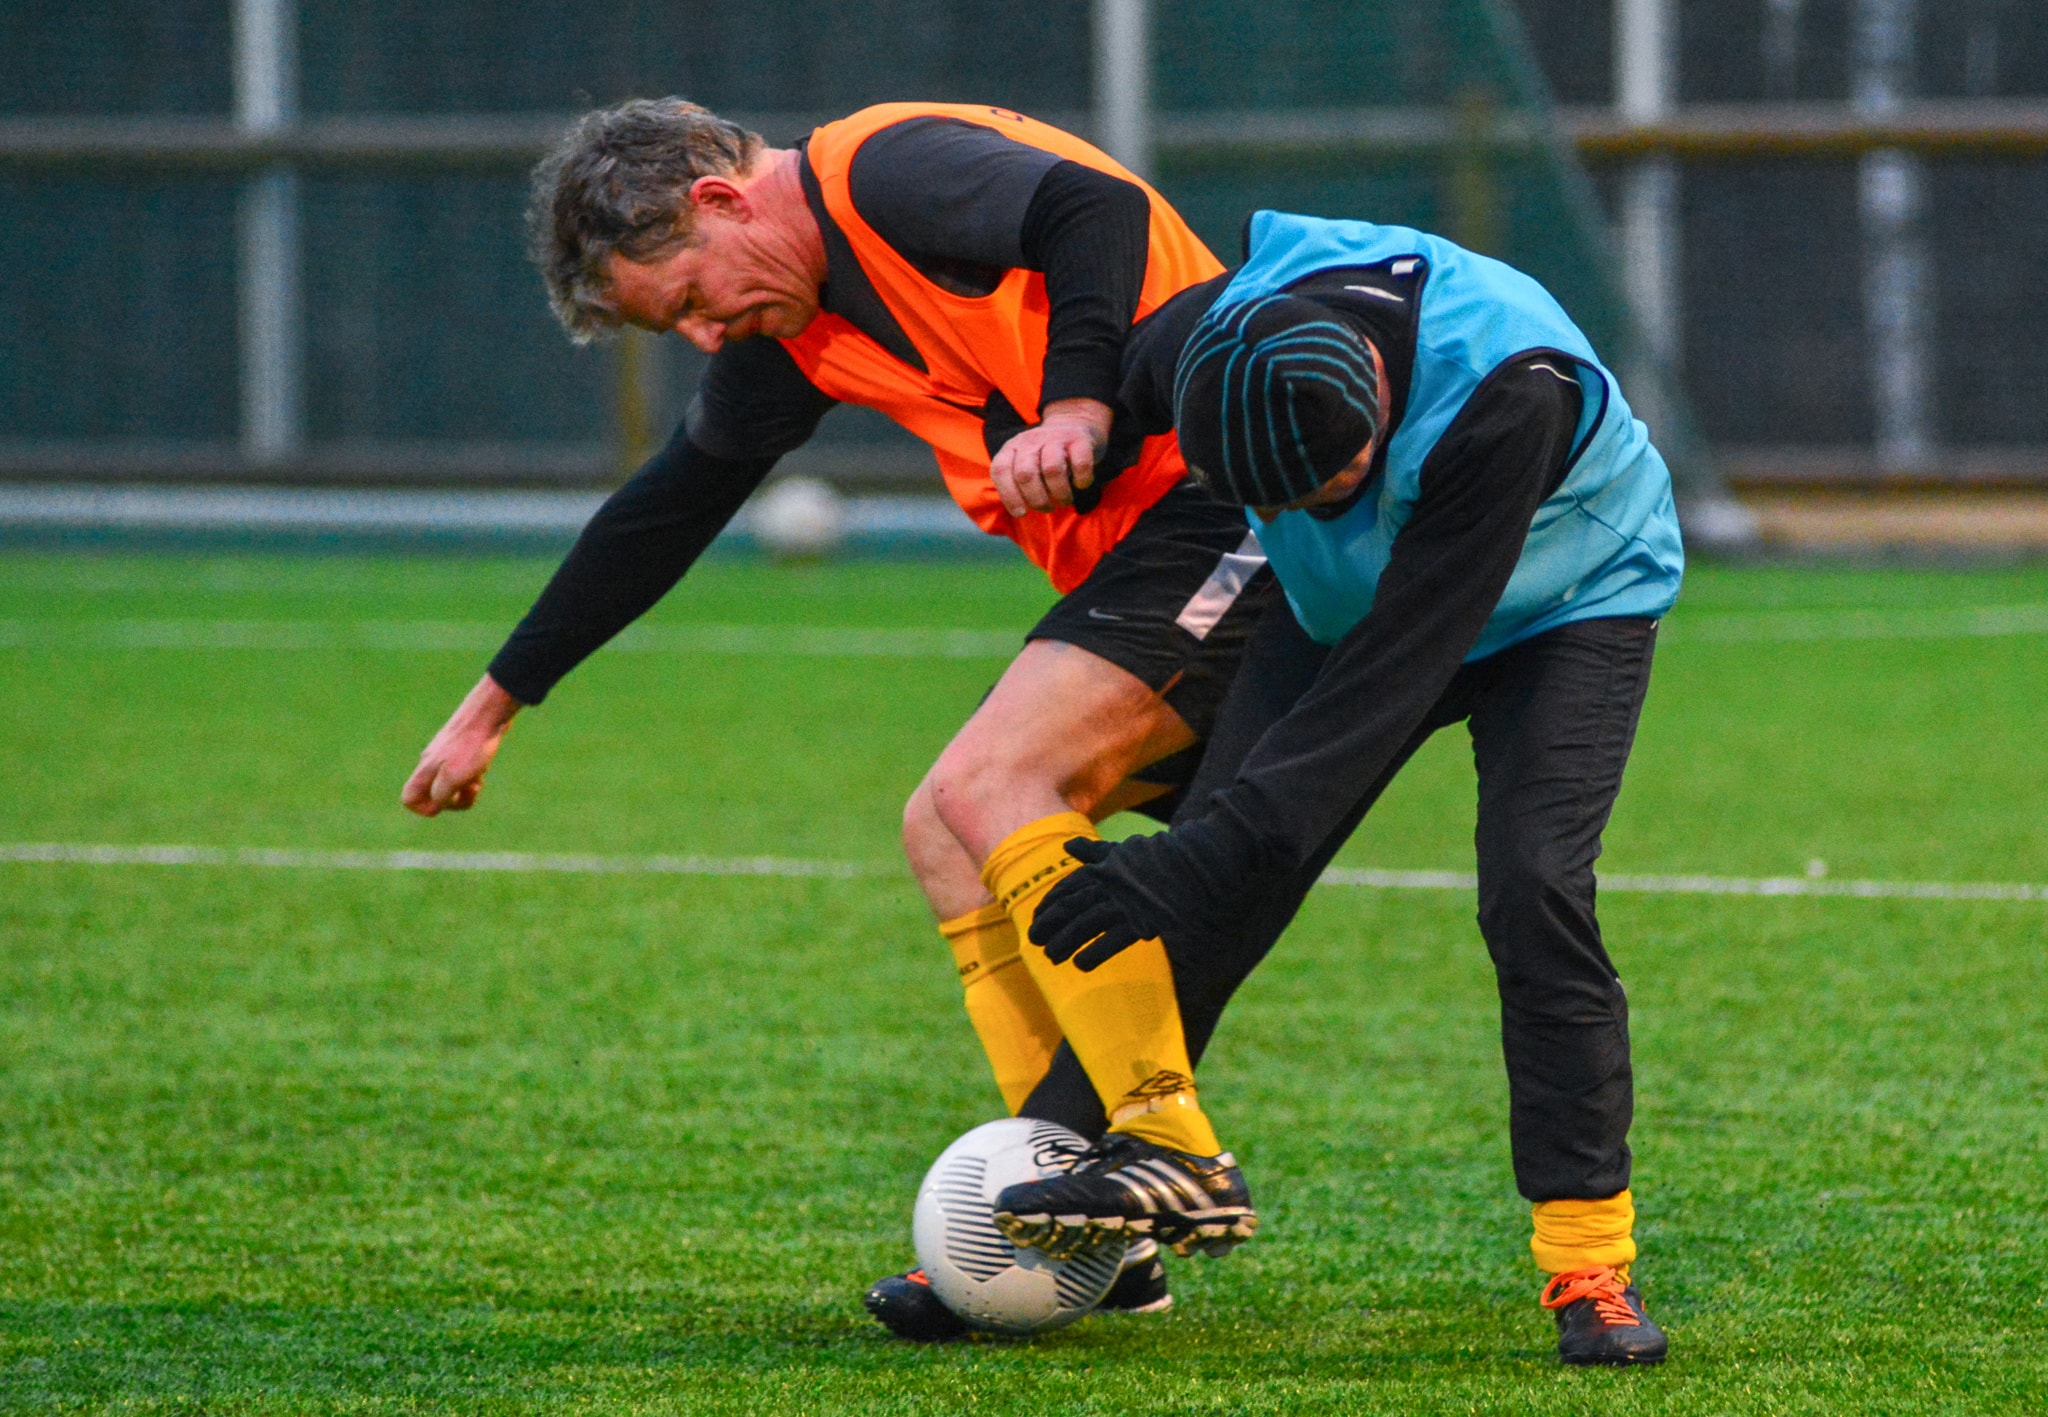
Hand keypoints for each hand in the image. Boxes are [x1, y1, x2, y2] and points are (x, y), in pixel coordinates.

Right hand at [401, 674, 521, 816]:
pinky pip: (464, 771)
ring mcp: (446, 755)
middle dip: (454, 801)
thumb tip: (437, 804)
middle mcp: (431, 763)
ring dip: (466, 789)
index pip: (409, 798)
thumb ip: (440, 795)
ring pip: (451, 783)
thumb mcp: (454, 777)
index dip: (424, 809)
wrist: (488, 713)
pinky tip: (484, 767)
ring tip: (479, 779)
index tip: (445, 804)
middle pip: (434, 795)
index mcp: (425, 770)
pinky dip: (473, 775)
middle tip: (471, 790)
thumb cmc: (471, 746)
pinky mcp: (462, 748)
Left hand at [988, 397, 1112, 516]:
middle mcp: (1030, 440)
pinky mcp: (1080, 438)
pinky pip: (1080, 463)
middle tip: (1047, 508)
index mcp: (1011, 447)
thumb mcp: (1024, 464)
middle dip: (1037, 499)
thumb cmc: (1044, 456)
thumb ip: (1016, 483)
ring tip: (1064, 501)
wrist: (1072, 423)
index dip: (1009, 496)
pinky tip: (1080, 484)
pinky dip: (1081, 480)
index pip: (1001, 470)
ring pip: (1052, 469)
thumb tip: (1019, 512)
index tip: (1021, 513)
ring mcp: (1055, 437)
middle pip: (1026, 474)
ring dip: (1060, 493)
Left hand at [1030, 837, 1159, 971]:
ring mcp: (1126, 903)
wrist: (1194, 868)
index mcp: (1103, 869)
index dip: (1049, 904)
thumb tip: (1067, 846)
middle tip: (1033, 941)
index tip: (1036, 918)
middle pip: (1072, 907)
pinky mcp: (1143, 921)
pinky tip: (1080, 965)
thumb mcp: (1121, 852)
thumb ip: (1093, 853)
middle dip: (1050, 924)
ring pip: (1087, 924)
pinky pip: (1114, 939)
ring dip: (1066, 941)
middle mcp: (1110, 885)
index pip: (1068, 887)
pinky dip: (1096, 952)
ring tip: (1051, 957)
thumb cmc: (1155, 861)